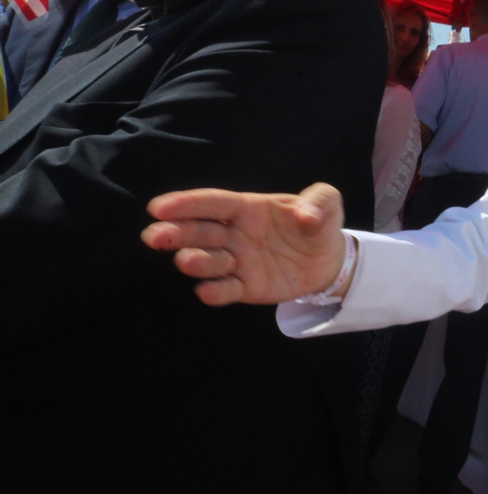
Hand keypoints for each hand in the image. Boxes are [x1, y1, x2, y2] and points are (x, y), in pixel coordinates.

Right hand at [142, 183, 347, 306]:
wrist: (328, 258)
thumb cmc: (317, 222)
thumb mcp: (326, 203)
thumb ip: (320, 201)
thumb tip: (307, 216)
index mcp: (247, 208)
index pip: (213, 204)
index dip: (187, 203)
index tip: (159, 207)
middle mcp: (235, 234)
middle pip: (200, 232)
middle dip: (175, 233)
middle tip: (154, 236)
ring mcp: (238, 261)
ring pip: (209, 262)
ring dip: (195, 262)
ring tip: (186, 261)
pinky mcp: (246, 286)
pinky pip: (227, 289)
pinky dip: (216, 292)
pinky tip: (207, 291)